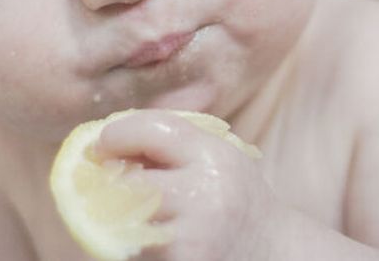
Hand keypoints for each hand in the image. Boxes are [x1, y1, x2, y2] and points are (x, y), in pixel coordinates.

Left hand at [94, 109, 285, 260]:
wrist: (275, 253)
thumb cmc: (235, 199)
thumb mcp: (220, 157)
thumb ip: (175, 141)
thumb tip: (105, 137)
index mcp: (216, 156)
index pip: (154, 130)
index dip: (119, 132)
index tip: (103, 142)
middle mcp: (205, 195)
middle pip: (131, 181)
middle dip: (113, 182)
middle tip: (107, 181)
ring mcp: (192, 236)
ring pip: (126, 220)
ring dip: (119, 215)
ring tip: (135, 212)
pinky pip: (135, 249)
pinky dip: (133, 242)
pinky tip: (153, 238)